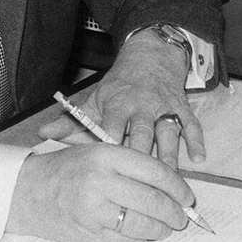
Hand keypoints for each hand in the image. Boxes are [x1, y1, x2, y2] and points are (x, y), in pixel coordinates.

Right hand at [4, 143, 191, 241]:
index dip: (177, 186)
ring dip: (160, 229)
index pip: (154, 172)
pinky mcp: (89, 234)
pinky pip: (125, 241)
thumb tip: (170, 182)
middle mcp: (101, 182)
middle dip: (174, 212)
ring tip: (165, 227)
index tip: (187, 196)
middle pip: (152, 201)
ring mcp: (94, 211)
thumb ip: (129, 162)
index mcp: (106, 156)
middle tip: (181, 217)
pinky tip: (141, 234)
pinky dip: (138, 240)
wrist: (27, 190)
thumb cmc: (65, 168)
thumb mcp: (95, 151)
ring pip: (142, 225)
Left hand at [38, 29, 205, 166]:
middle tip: (143, 186)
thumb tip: (42, 133)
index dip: (109, 147)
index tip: (108, 170)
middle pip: (141, 134)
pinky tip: (199, 158)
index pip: (111, 128)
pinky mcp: (181, 106)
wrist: (150, 55)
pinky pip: (191, 124)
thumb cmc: (119, 85)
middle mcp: (140, 105)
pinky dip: (196, 140)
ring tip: (171, 181)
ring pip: (167, 132)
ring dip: (170, 156)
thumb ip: (71, 121)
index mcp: (116, 104)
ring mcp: (163, 106)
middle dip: (142, 157)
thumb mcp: (95, 99)